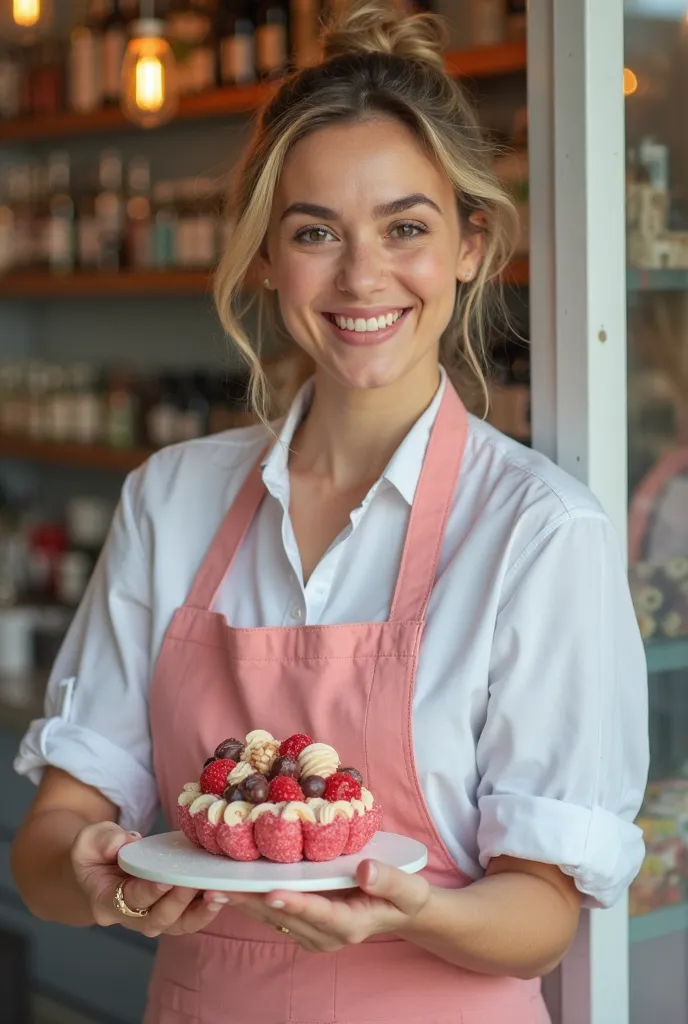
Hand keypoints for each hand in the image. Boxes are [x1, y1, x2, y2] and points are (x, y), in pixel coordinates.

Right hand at [71, 822, 228, 937]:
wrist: (102, 865)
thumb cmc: (96, 852)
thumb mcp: (89, 840)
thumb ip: (102, 840)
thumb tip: (126, 841)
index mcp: (105, 902)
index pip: (129, 901)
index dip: (149, 892)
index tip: (167, 879)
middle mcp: (129, 917)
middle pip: (156, 920)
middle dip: (178, 903)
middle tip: (197, 883)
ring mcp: (151, 917)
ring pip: (177, 925)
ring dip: (200, 912)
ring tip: (219, 894)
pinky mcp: (170, 911)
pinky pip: (189, 917)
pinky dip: (206, 908)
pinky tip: (222, 892)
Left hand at [221, 859, 429, 952]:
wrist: (400, 911)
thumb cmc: (404, 896)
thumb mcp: (408, 888)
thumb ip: (388, 880)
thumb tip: (365, 870)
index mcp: (349, 925)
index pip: (318, 913)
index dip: (294, 903)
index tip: (270, 893)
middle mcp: (325, 935)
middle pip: (284, 916)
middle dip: (251, 902)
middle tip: (217, 888)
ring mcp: (312, 932)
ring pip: (273, 917)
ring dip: (244, 902)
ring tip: (213, 887)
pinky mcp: (304, 924)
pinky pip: (275, 913)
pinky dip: (253, 899)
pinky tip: (233, 885)